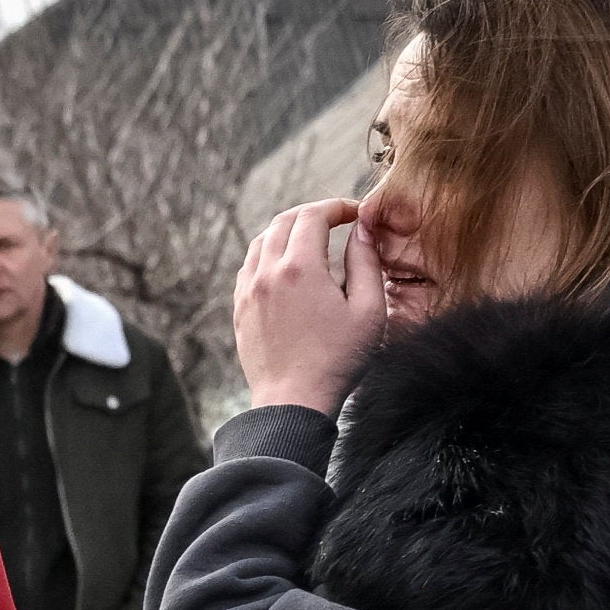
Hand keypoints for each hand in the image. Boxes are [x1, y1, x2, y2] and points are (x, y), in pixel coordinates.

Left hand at [231, 196, 400, 416]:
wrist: (294, 402)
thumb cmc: (337, 361)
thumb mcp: (369, 311)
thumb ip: (366, 263)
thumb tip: (362, 230)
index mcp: (300, 268)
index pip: (313, 215)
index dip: (336, 207)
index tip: (355, 212)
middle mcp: (268, 272)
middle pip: (284, 221)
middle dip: (312, 213)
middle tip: (336, 219)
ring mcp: (248, 290)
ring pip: (262, 241)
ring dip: (287, 230)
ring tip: (312, 238)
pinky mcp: (240, 308)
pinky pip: (250, 266)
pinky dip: (269, 254)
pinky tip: (287, 266)